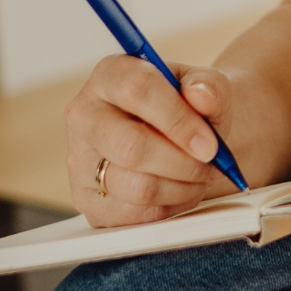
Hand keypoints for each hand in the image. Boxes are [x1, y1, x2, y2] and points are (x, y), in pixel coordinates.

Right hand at [64, 56, 240, 226]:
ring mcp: (80, 159)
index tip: (210, 145)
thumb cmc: (190, 112)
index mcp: (110, 76)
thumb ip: (209, 87)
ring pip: (138, 187)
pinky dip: (170, 208)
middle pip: (132, 147)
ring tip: (199, 177)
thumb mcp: (206, 90)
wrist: (184, 140)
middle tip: (211, 165)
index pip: (137, 90)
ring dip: (183, 188)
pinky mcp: (88, 200)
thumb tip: (201, 95)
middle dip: (185, 164)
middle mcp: (84, 114)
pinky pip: (136, 215)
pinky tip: (179, 191)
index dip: (179, 121)